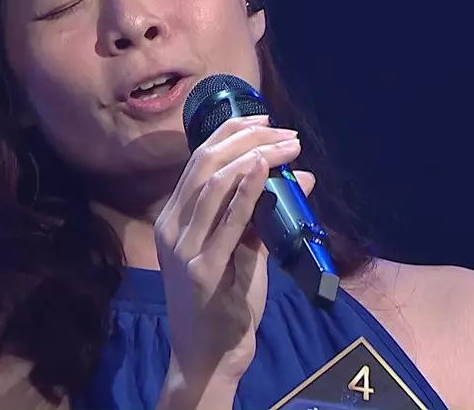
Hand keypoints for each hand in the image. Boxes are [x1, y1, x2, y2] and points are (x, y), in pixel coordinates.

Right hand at [154, 114, 316, 407]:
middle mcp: (172, 227)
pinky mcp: (202, 271)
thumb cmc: (226, 302)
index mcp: (175, 217)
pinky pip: (225, 221)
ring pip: (213, 183)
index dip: (231, 131)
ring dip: (255, 156)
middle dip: (247, 137)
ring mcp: (183, 248)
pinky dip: (245, 190)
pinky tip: (263, 169)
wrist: (209, 356)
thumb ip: (265, 214)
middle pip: (205, 163)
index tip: (266, 118)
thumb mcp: (244, 250)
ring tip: (287, 146)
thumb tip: (301, 176)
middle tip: (284, 130)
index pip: (199, 159)